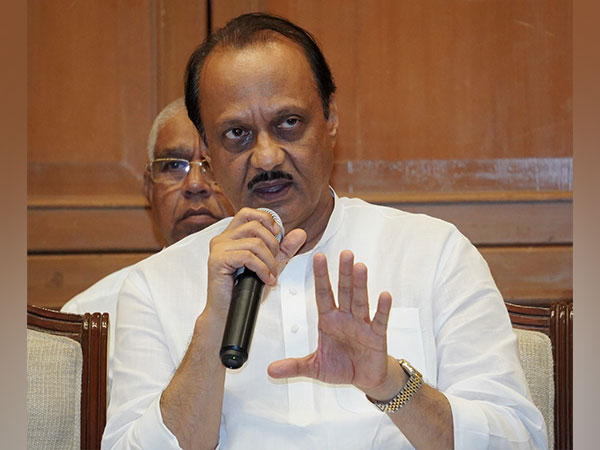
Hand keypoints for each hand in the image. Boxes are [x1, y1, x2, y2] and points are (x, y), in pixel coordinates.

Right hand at [204, 208, 305, 319]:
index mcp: (230, 236)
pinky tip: (265, 280)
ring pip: (254, 243)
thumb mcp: (269, 265)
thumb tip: (300, 233)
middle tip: (275, 263)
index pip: (248, 213)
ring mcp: (218, 249)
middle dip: (272, 244)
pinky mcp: (217, 261)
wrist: (228, 312)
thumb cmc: (244, 289)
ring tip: (271, 275)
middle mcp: (222, 239)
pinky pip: (248, 257)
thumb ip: (284, 249)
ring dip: (269, 261)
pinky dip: (262, 269)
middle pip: (255, 226)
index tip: (277, 234)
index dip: (266, 219)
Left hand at [268, 250, 393, 392]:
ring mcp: (362, 325)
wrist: (365, 379)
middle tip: (345, 254)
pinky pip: (379, 320)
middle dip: (343, 273)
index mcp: (329, 320)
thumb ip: (294, 366)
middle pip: (344, 291)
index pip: (323, 294)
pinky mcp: (377, 336)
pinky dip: (382, 309)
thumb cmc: (341, 367)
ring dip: (360, 285)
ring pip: (360, 301)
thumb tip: (270, 370)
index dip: (321, 276)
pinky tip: (384, 295)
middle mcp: (345, 318)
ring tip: (360, 267)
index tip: (318, 257)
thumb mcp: (314, 368)